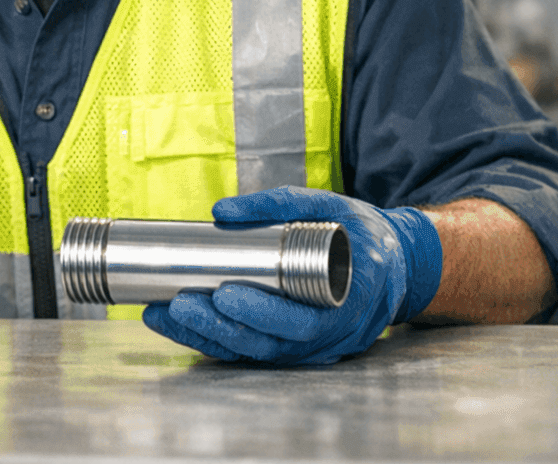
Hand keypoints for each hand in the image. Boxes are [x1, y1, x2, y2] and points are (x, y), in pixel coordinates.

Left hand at [143, 186, 441, 364]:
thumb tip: (221, 211)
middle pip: (269, 344)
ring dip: (206, 336)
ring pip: (253, 353)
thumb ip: (280, 204)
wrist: (391, 265)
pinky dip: (211, 339)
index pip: (303, 322)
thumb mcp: (331, 207)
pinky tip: (176, 323)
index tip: (225, 294)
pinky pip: (249, 350)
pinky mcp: (292, 349)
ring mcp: (311, 349)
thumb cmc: (359, 235)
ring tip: (165, 314)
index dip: (261, 313)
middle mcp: (331, 336)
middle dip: (219, 327)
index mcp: (349, 301)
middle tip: (181, 303)